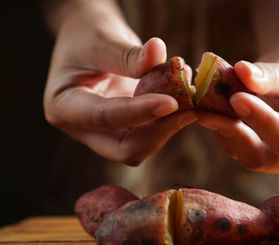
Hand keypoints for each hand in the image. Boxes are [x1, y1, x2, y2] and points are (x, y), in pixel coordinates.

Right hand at [43, 1, 196, 164]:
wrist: (86, 38)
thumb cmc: (86, 35)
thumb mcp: (102, 40)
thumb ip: (129, 55)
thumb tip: (160, 55)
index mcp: (64, 108)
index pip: (104, 118)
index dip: (139, 113)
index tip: (171, 102)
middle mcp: (84, 128)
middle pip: (124, 149)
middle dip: (159, 133)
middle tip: (189, 111)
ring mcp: (106, 131)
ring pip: (142, 145)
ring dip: (169, 125)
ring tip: (189, 95)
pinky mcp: (126, 127)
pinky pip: (150, 131)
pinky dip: (169, 117)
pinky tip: (184, 93)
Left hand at [198, 41, 278, 172]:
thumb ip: (269, 76)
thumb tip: (241, 71)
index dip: (262, 122)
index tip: (238, 97)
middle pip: (259, 157)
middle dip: (233, 132)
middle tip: (208, 109)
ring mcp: (269, 157)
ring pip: (238, 151)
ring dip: (219, 125)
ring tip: (202, 100)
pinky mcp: (249, 149)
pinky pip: (229, 141)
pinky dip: (216, 122)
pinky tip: (204, 104)